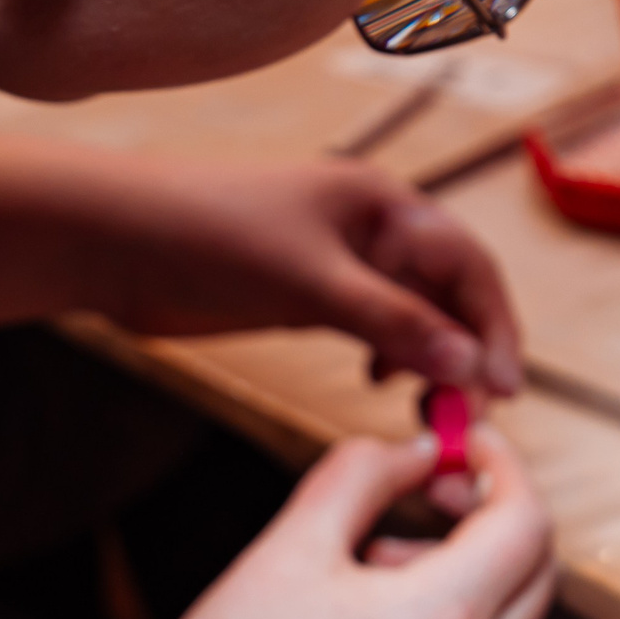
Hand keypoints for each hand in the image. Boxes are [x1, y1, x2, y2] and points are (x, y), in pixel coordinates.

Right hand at [0, 428, 553, 618]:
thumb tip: (419, 451)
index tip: (467, 442)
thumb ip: (363, 474)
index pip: (528, 522)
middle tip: (432, 488)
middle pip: (535, 575)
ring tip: (365, 565)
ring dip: (465, 573)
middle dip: (496, 516)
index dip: (504, 466)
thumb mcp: (289, 546)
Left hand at [82, 156, 522, 393]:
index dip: (494, 323)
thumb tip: (468, 362)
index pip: (467, 264)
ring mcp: (341, 262)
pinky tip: (381, 382)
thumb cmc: (211, 234)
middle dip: (467, 349)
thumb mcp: (310, 281)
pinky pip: (376, 327)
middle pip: (448, 292)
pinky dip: (392, 357)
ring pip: (414, 314)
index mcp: (384, 204)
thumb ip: (393, 320)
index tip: (503, 386)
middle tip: (467, 414)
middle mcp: (373, 229)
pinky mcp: (309, 294)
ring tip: (430, 408)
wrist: (116, 240)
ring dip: (432, 359)